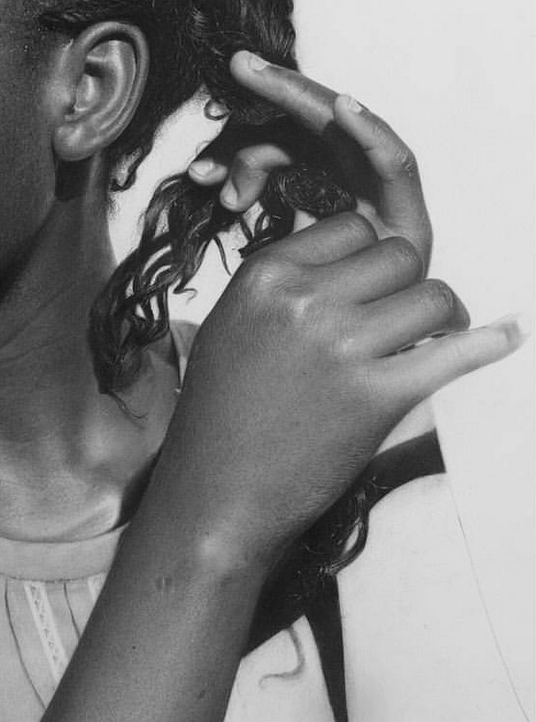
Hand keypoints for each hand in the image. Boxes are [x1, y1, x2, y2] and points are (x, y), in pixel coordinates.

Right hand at [163, 53, 524, 568]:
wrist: (216, 494)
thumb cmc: (217, 415)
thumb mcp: (229, 325)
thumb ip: (282, 285)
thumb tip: (345, 260)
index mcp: (264, 277)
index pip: (351, 227)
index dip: (368, 255)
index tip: (368, 285)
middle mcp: (304, 302)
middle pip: (397, 255)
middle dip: (405, 283)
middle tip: (397, 316)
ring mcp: (343, 348)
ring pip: (431, 294)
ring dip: (438, 316)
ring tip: (430, 338)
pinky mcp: (377, 397)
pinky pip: (453, 353)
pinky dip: (486, 343)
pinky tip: (506, 335)